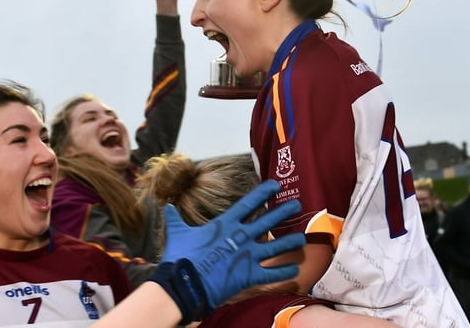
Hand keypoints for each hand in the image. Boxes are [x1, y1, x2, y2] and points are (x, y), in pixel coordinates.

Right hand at [153, 180, 304, 322]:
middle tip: (297, 205)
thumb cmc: (180, 257)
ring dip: (289, 242)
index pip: (248, 204)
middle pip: (267, 221)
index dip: (263, 193)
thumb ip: (175, 219)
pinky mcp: (248, 276)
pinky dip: (283, 272)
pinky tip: (295, 269)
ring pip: (275, 247)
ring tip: (302, 238)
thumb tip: (167, 207)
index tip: (275, 185)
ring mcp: (246, 256)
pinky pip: (271, 274)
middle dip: (283, 212)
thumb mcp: (177, 234)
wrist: (183, 284)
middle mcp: (240, 237)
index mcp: (225, 224)